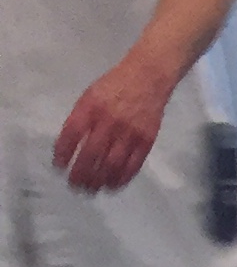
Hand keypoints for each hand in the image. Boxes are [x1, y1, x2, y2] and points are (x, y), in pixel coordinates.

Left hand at [53, 61, 172, 193]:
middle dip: (81, 173)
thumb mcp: (91, 94)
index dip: (64, 152)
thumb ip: (82, 116)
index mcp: (92, 106)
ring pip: (111, 165)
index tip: (59, 166)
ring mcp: (129, 133)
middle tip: (74, 185)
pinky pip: (131, 166)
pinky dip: (120, 179)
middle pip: (91, 154)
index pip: (72, 133)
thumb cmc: (115, 85)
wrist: (148, 77)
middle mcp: (109, 121)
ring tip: (91, 189)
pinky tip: (112, 185)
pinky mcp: (145, 142)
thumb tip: (71, 144)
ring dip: (99, 180)